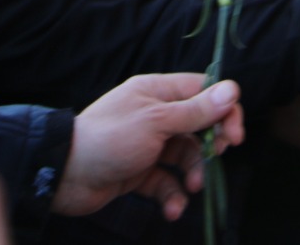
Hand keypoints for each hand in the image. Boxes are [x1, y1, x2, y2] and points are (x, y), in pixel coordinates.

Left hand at [57, 75, 243, 220]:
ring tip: (191, 188)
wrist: (66, 174)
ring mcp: (148, 144)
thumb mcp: (157, 121)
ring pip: (185, 157)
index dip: (224, 110)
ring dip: (193, 174)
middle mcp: (155, 114)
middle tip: (216, 158)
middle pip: (199, 126)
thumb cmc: (111, 138)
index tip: (233, 136)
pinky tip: (172, 209)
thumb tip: (233, 90)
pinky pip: (166, 182)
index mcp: (158, 92)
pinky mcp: (140, 172)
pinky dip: (172, 196)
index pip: (203, 91)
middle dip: (210, 146)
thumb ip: (196, 111)